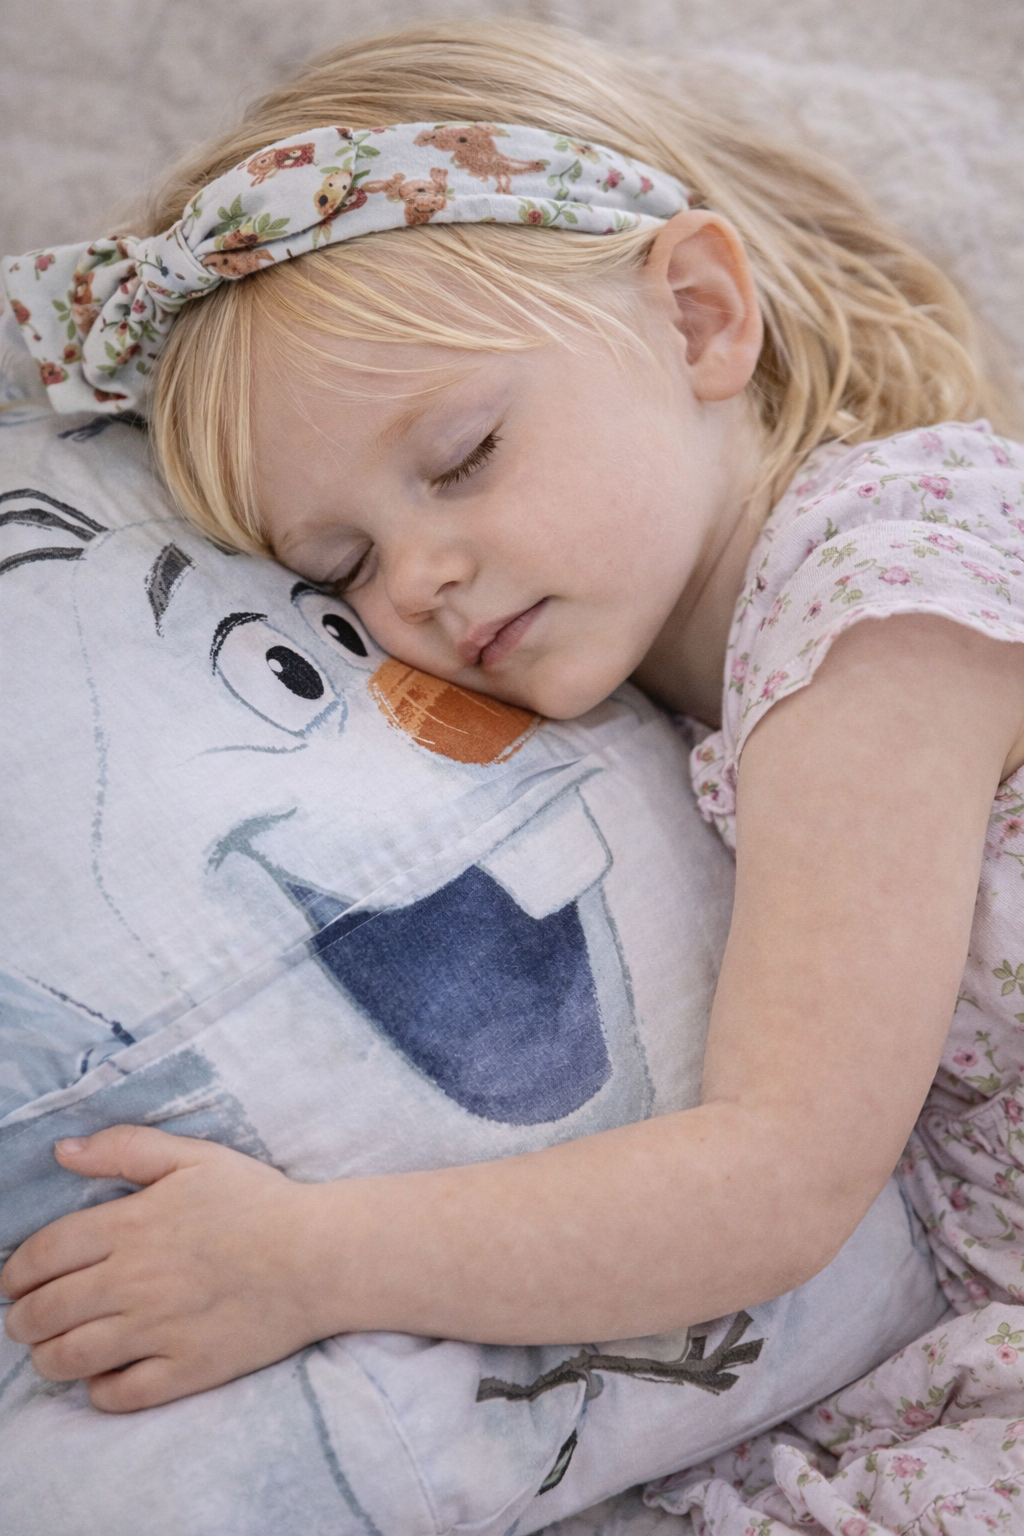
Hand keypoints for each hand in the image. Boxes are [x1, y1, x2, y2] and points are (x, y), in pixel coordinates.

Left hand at [0, 1126, 326, 1412]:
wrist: (321, 1256)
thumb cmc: (258, 1201)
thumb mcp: (194, 1157)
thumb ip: (126, 1148)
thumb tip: (62, 1150)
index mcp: (132, 1225)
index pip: (42, 1255)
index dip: (16, 1273)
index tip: (15, 1282)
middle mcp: (134, 1281)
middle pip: (43, 1312)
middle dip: (23, 1319)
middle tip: (29, 1318)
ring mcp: (157, 1330)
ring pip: (68, 1358)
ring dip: (47, 1356)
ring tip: (55, 1349)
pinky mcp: (184, 1370)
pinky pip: (117, 1395)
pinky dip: (98, 1390)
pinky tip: (104, 1375)